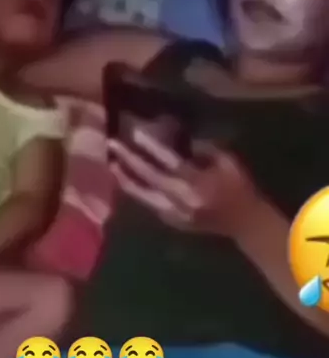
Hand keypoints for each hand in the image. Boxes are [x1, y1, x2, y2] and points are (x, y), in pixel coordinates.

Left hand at [108, 129, 260, 238]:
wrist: (245, 223)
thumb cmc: (239, 187)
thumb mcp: (229, 161)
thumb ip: (205, 148)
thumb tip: (181, 140)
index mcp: (198, 182)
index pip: (170, 161)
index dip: (152, 147)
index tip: (135, 133)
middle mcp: (182, 199)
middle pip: (151, 177)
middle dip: (131, 160)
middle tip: (113, 144)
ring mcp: (175, 213)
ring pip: (144, 195)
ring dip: (127, 179)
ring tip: (112, 164)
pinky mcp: (172, 221)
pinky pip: (150, 204)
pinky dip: (138, 193)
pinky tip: (127, 182)